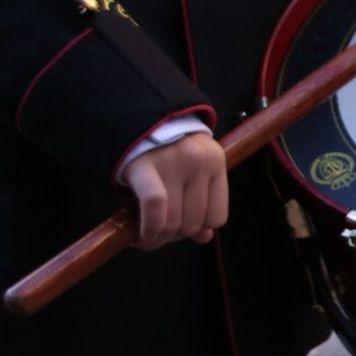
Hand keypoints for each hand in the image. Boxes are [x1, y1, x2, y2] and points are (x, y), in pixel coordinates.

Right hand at [119, 133, 228, 248]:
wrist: (138, 118)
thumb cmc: (169, 148)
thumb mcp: (195, 169)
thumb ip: (202, 202)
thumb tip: (204, 237)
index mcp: (216, 162)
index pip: (217, 216)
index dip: (199, 230)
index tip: (183, 231)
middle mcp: (199, 162)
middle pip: (193, 222)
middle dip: (174, 236)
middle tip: (160, 233)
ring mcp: (173, 163)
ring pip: (173, 221)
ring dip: (158, 237)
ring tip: (147, 235)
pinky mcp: (144, 166)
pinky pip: (154, 206)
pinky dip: (149, 229)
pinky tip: (140, 236)